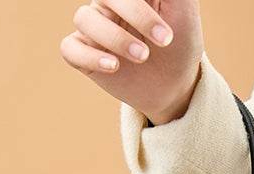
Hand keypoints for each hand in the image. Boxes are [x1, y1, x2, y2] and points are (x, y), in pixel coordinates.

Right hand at [60, 0, 203, 124]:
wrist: (174, 84)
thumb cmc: (180, 42)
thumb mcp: (184, 9)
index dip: (137, 5)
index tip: (165, 22)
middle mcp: (107, 3)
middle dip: (136, 14)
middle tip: (164, 40)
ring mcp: (93, 28)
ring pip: (84, 19)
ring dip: (115, 38)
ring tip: (143, 57)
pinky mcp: (84, 55)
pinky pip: (70, 49)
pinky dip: (89, 56)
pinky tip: (114, 66)